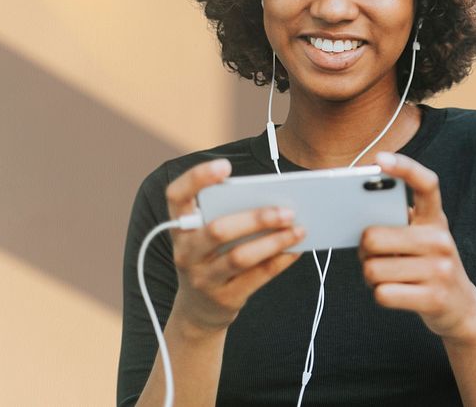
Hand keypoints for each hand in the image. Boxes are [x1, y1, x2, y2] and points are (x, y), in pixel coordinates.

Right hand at [165, 159, 303, 332]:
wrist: (198, 310)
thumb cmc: (209, 257)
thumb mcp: (203, 236)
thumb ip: (225, 214)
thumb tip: (272, 198)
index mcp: (179, 227)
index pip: (176, 196)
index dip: (196, 179)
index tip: (225, 166)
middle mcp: (185, 252)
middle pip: (218, 230)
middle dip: (256, 218)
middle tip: (287, 210)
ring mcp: (202, 278)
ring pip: (239, 257)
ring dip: (273, 241)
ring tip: (298, 229)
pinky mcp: (224, 298)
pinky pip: (256, 277)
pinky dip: (279, 261)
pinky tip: (295, 249)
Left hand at [358, 152, 475, 342]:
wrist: (461, 308)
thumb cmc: (428, 266)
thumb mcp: (422, 239)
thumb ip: (398, 223)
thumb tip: (357, 214)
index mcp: (435, 220)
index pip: (426, 184)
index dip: (404, 168)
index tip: (380, 159)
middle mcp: (441, 240)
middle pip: (373, 237)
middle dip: (364, 250)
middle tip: (372, 255)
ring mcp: (440, 270)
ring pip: (372, 269)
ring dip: (370, 276)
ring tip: (387, 276)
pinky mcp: (434, 298)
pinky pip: (382, 293)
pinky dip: (379, 294)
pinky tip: (394, 292)